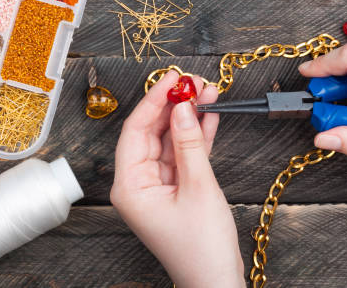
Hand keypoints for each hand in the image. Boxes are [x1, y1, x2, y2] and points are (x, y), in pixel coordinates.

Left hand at [110, 70, 244, 287]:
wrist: (216, 280)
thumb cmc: (202, 247)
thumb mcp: (198, 187)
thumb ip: (190, 143)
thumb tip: (183, 108)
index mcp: (130, 186)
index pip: (135, 131)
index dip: (153, 101)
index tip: (171, 79)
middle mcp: (139, 183)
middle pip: (152, 132)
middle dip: (174, 106)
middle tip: (194, 82)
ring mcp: (157, 185)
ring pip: (170, 140)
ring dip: (189, 117)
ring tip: (208, 92)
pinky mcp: (176, 187)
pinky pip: (183, 153)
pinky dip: (196, 136)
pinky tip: (210, 115)